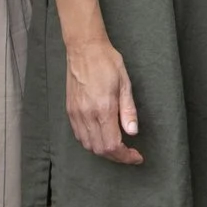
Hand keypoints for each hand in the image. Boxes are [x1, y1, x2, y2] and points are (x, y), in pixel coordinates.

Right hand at [65, 35, 143, 164]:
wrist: (84, 49)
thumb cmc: (107, 62)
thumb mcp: (125, 83)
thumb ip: (128, 110)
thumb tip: (133, 132)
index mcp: (103, 109)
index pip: (112, 145)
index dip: (125, 156)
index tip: (136, 156)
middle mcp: (87, 115)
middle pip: (100, 149)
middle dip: (116, 157)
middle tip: (129, 154)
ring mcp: (76, 114)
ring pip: (88, 145)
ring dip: (103, 151)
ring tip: (117, 147)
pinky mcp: (70, 111)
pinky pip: (79, 135)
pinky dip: (91, 143)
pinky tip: (101, 137)